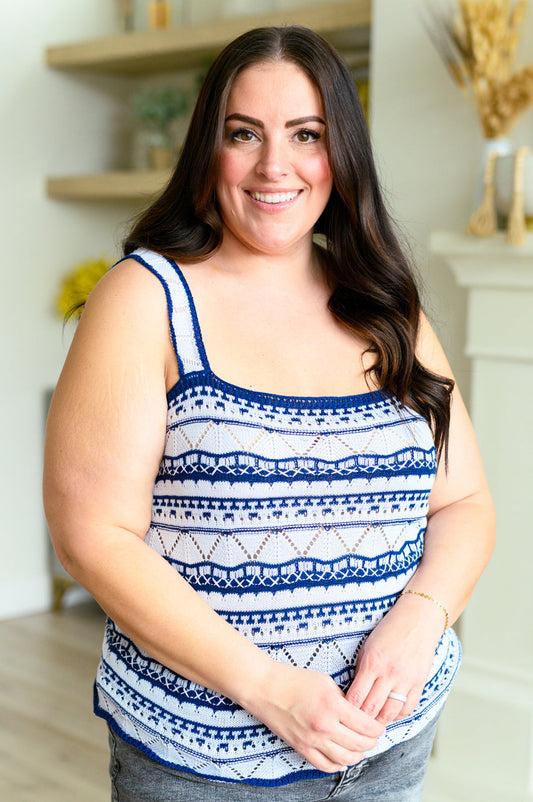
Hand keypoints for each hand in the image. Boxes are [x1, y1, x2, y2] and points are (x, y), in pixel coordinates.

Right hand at [247, 663, 384, 772]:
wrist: (265, 688)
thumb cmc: (294, 680)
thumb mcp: (325, 682)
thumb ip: (343, 699)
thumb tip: (357, 713)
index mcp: (332, 706)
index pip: (366, 726)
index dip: (377, 728)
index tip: (378, 726)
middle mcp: (324, 726)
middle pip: (360, 744)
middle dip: (371, 742)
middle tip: (373, 736)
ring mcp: (312, 740)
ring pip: (346, 759)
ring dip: (358, 755)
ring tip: (360, 747)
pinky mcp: (301, 748)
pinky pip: (326, 765)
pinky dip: (339, 764)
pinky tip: (342, 756)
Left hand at [345, 593, 443, 724]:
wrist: (418, 620)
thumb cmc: (390, 630)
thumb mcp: (368, 646)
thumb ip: (362, 671)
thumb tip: (355, 694)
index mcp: (372, 663)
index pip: (356, 697)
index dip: (348, 710)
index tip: (344, 713)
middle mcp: (389, 673)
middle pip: (372, 709)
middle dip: (362, 720)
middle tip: (356, 724)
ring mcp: (406, 680)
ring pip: (390, 713)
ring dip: (380, 721)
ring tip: (373, 722)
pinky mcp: (419, 683)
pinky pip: (408, 708)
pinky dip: (398, 715)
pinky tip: (391, 712)